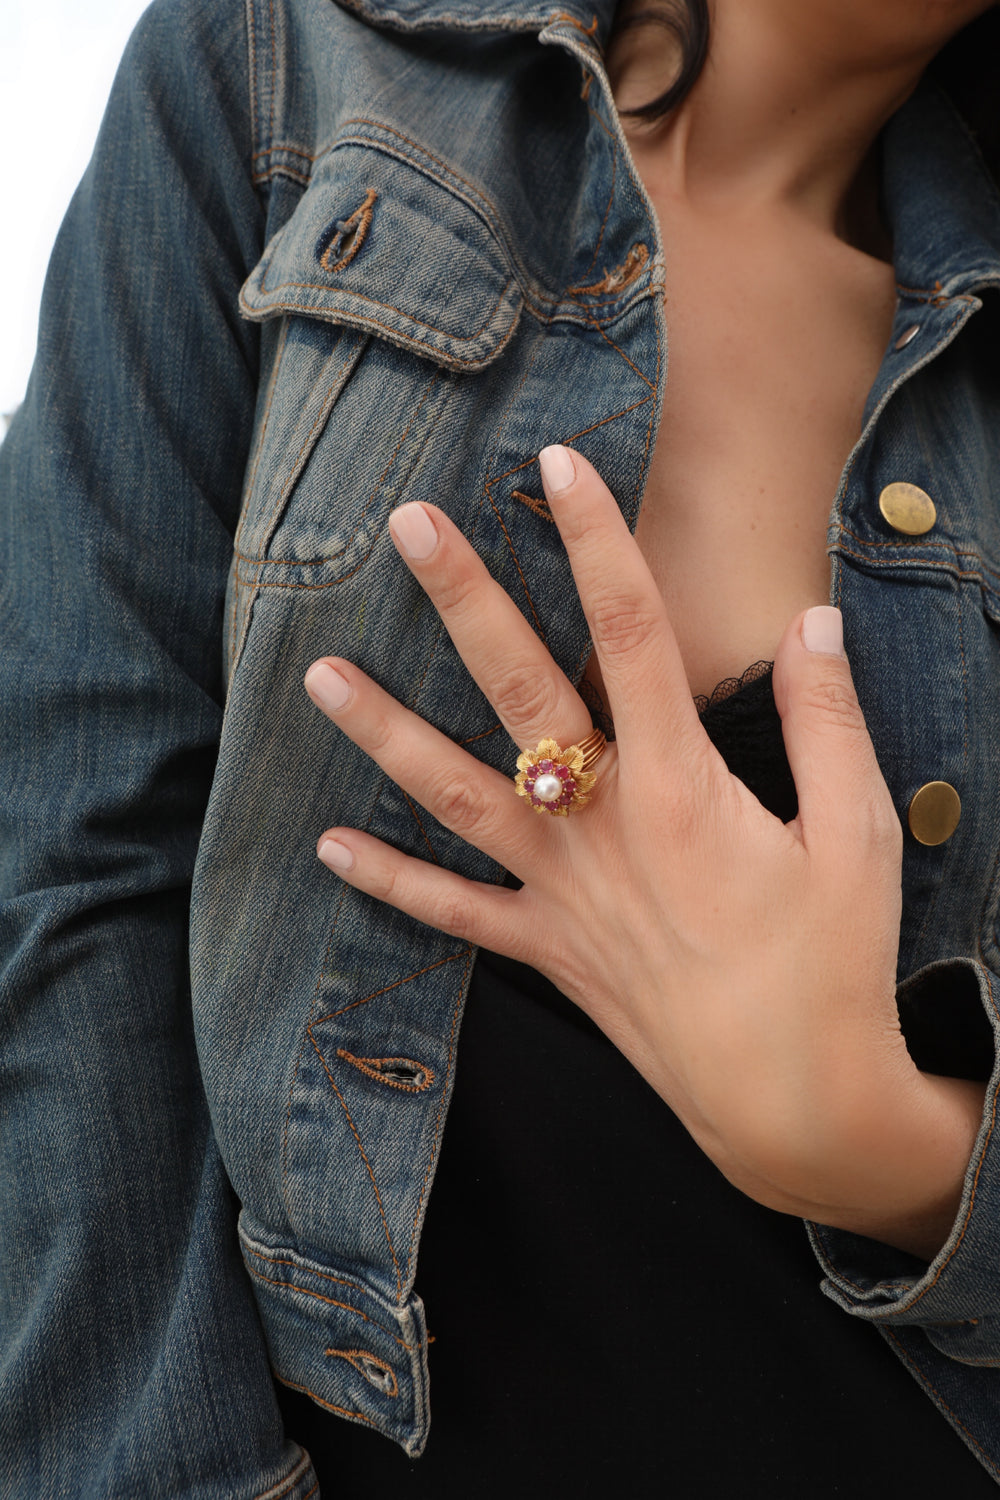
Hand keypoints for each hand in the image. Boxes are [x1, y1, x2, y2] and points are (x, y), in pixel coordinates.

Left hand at [304, 446, 983, 1255]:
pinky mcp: (547, 951)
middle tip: (408, 524)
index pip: (633, 630)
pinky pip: (453, 913)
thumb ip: (827, 720)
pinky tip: (328, 850)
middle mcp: (603, 825)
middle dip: (464, 598)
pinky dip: (391, 882)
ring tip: (319, 676)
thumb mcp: (857, 834)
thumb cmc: (833, 964)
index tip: (558, 466)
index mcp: (683, 784)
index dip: (597, 539)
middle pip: (521, 690)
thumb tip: (813, 623)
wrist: (795, 1101)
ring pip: (456, 795)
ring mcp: (562, 891)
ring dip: (385, 733)